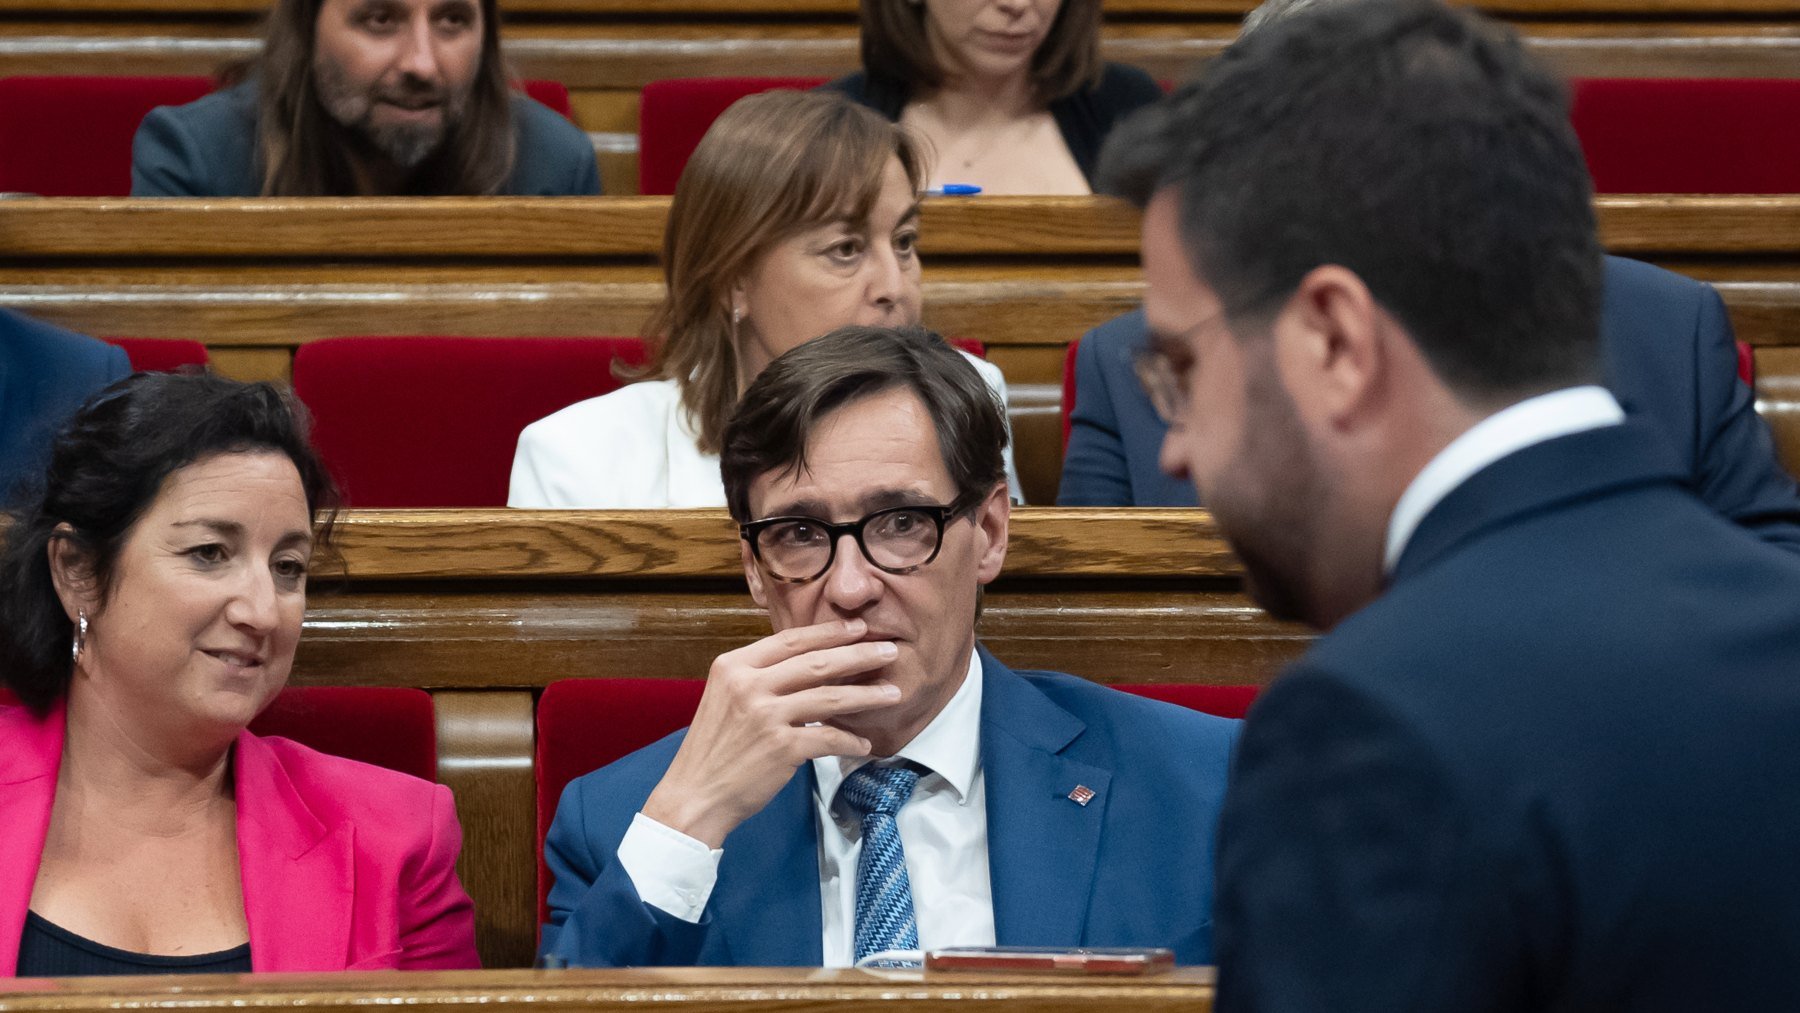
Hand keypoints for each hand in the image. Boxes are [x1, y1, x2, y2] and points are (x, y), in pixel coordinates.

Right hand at [640, 618, 901, 846]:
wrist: (694, 795)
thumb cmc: (713, 749)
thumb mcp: (725, 697)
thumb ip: (758, 677)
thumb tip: (806, 662)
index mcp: (734, 666)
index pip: (791, 640)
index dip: (829, 632)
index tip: (857, 628)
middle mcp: (749, 685)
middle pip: (817, 662)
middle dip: (859, 654)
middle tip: (889, 650)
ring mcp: (766, 716)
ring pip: (831, 697)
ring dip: (867, 695)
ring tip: (893, 692)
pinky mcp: (782, 747)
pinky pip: (829, 738)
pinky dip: (851, 741)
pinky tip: (865, 744)